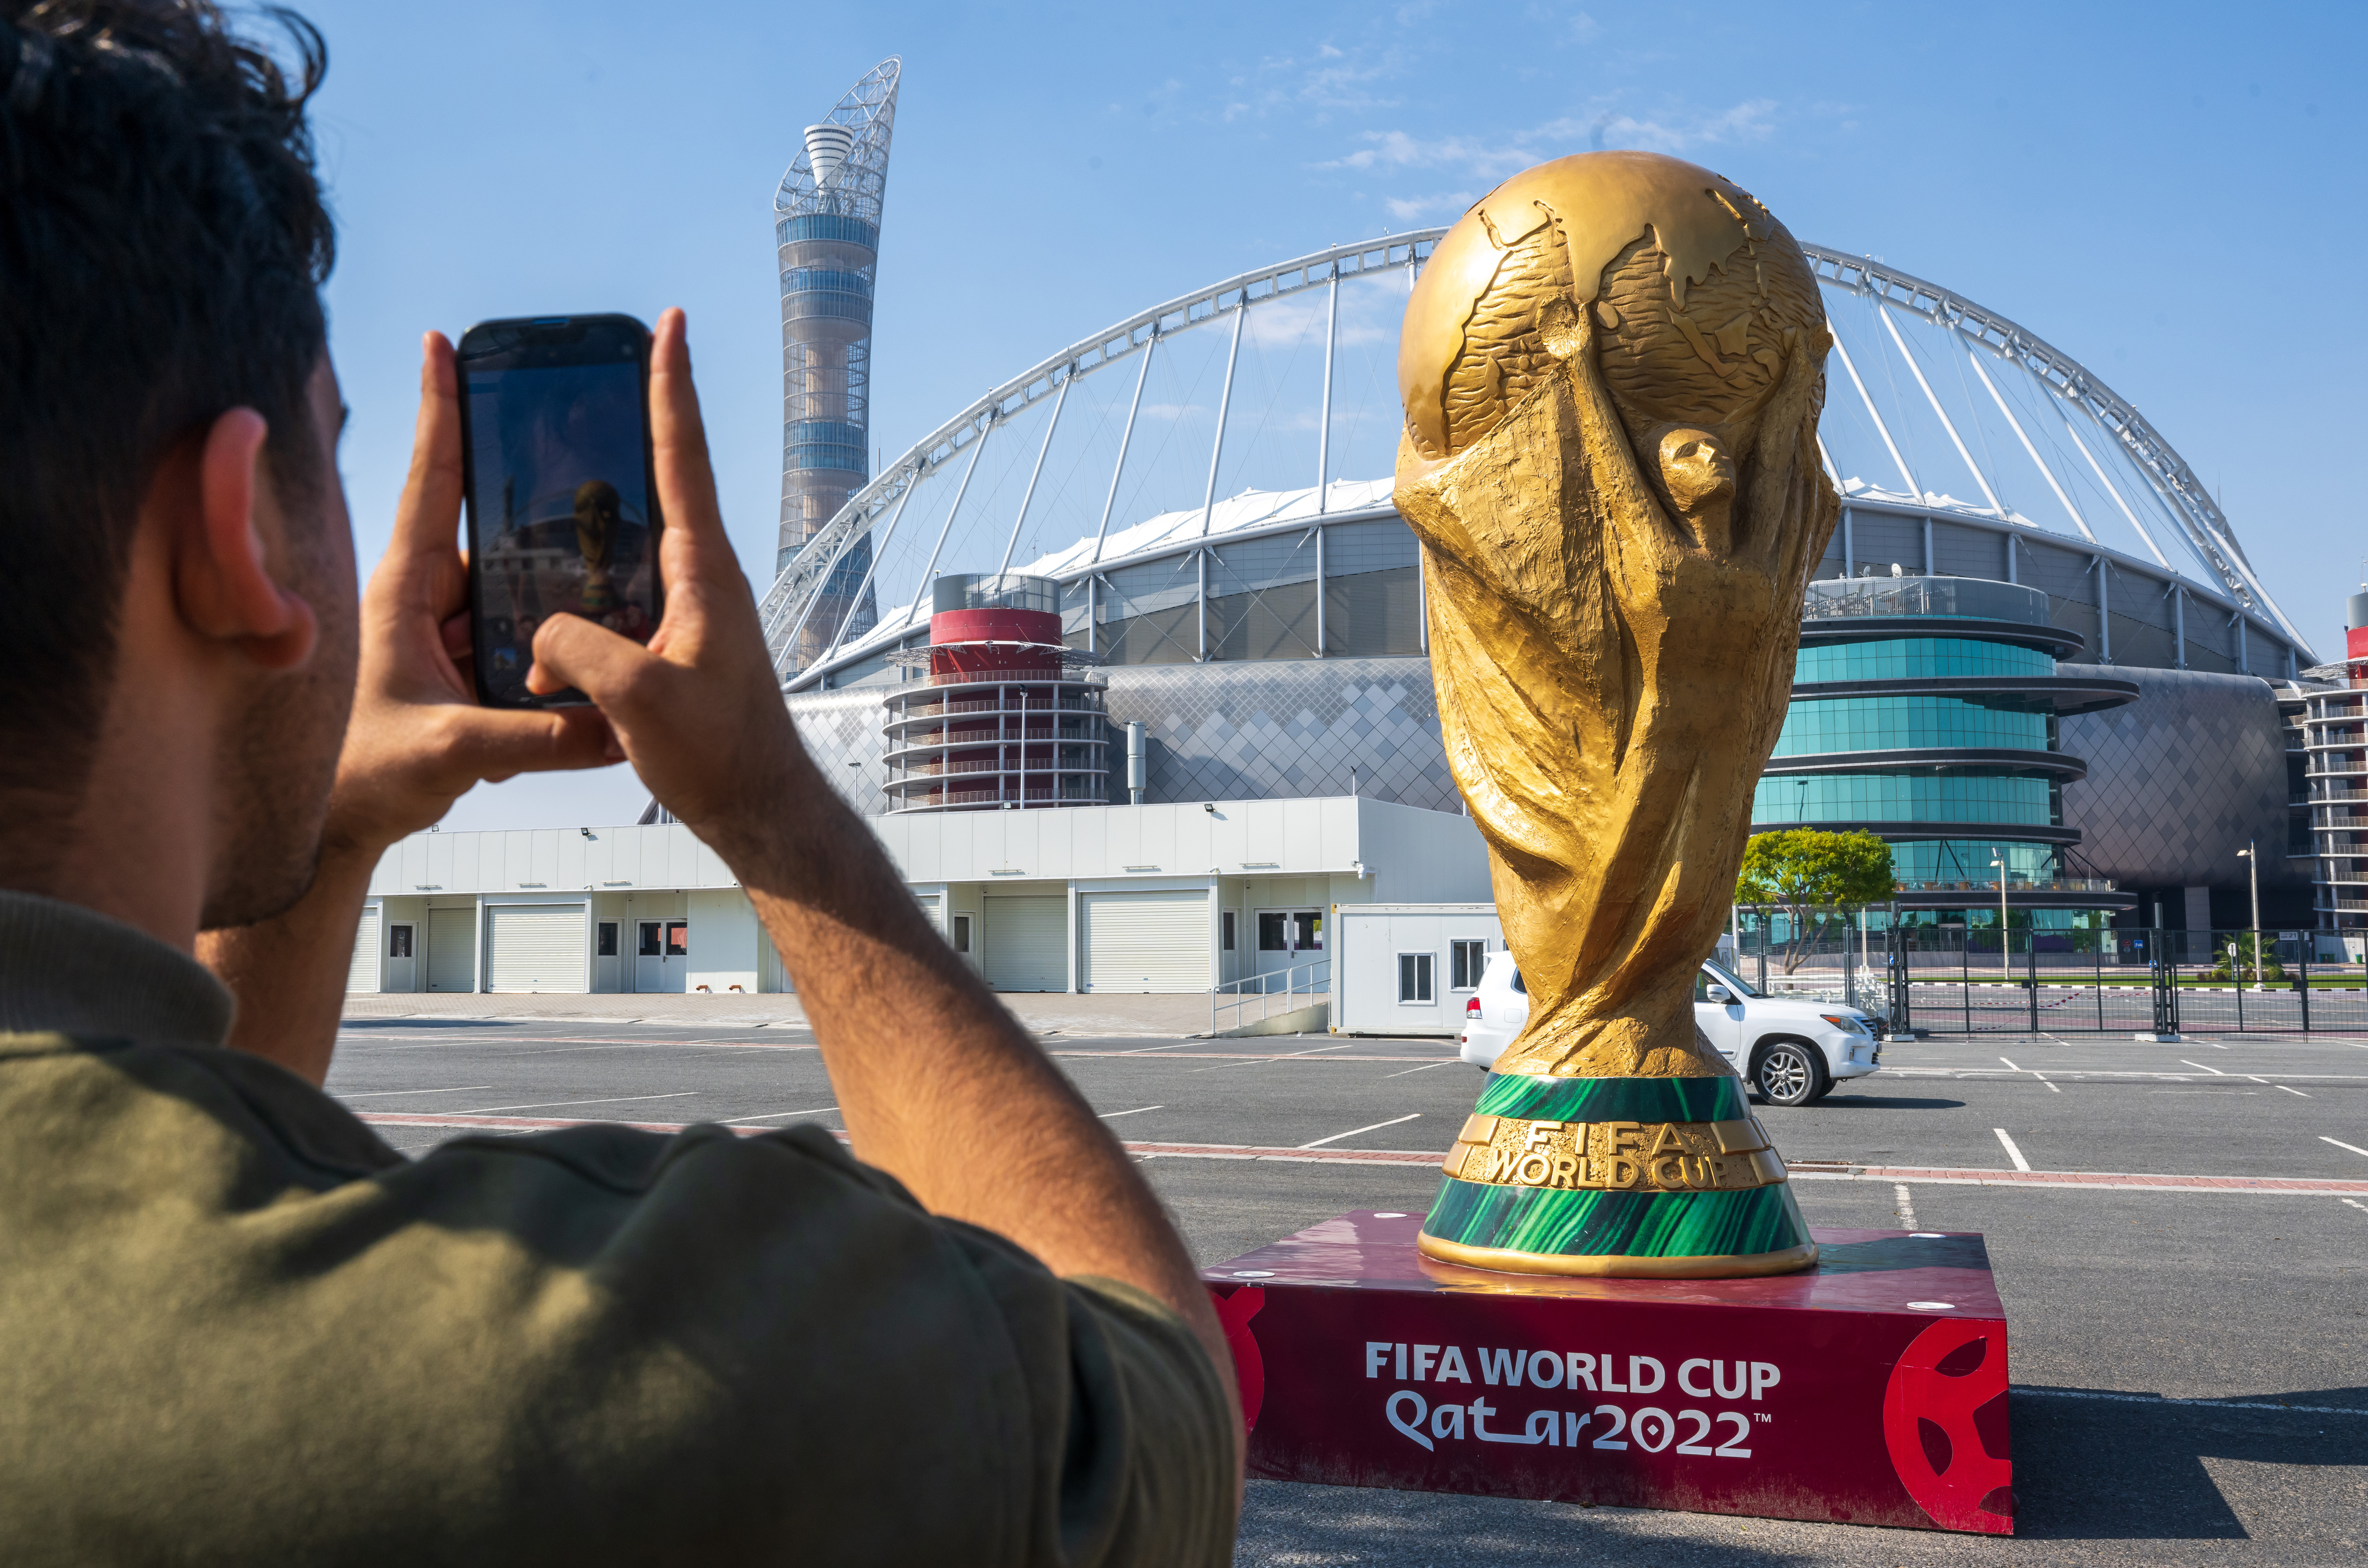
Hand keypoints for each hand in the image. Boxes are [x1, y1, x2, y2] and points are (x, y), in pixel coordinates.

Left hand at [323, 333, 613, 856]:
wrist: (339, 820)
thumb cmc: (365, 775)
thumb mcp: (452, 749)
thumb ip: (535, 737)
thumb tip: (613, 729)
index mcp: (404, 590)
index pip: (426, 480)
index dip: (438, 410)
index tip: (443, 345)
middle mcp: (425, 595)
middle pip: (479, 513)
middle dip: (520, 470)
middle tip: (566, 418)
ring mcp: (446, 625)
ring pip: (509, 573)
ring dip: (549, 562)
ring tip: (606, 530)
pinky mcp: (465, 658)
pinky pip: (516, 621)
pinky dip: (550, 618)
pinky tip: (592, 618)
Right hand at [527, 310, 808, 851]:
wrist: (756, 804)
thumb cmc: (717, 755)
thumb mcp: (637, 699)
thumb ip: (577, 651)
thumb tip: (539, 638)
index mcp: (703, 572)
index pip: (683, 457)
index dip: (671, 388)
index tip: (670, 327)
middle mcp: (703, 577)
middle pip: (665, 477)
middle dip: (637, 422)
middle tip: (609, 366)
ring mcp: (692, 606)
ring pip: (639, 537)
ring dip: (603, 506)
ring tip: (556, 469)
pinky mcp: (677, 638)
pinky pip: (626, 587)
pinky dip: (591, 576)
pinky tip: (552, 587)